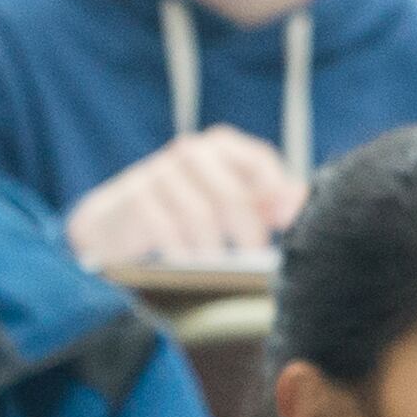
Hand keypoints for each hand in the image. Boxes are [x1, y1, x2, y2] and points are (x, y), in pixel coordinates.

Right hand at [64, 128, 305, 266]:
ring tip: (220, 270)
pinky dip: (181, 252)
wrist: (114, 220)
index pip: (260, 161)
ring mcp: (161, 171)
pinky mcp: (136, 196)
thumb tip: (301, 204)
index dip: (276, 193)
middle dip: (247, 232)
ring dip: (213, 248)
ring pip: (201, 215)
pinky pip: (167, 229)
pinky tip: (188, 267)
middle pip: (232, 194)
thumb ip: (267, 201)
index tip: (283, 225)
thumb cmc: (184, 210)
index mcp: (220, 145)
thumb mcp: (226, 199)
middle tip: (253, 261)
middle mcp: (192, 151)